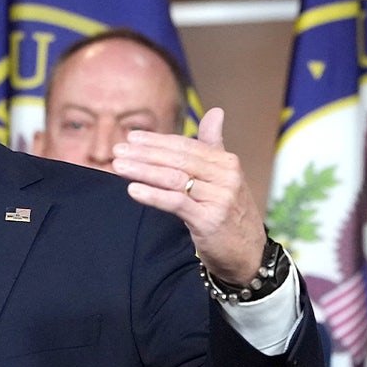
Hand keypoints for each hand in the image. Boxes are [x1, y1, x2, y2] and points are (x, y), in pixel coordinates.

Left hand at [111, 107, 266, 283]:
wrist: (248, 254)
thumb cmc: (230, 213)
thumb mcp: (225, 177)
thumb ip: (214, 145)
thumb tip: (215, 112)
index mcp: (227, 162)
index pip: (185, 146)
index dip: (157, 141)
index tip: (132, 138)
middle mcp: (226, 177)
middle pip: (177, 160)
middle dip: (144, 154)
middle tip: (118, 151)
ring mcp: (219, 198)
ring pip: (174, 179)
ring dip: (143, 171)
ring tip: (119, 166)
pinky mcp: (209, 220)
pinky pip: (176, 202)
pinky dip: (152, 195)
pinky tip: (133, 190)